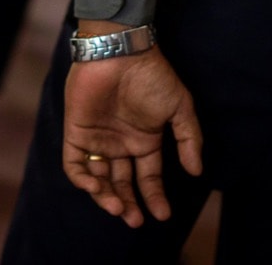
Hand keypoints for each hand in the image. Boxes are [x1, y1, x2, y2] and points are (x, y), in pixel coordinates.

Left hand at [62, 48, 201, 226]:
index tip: (163, 214)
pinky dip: (83, 180)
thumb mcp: (180, 107)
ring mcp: (97, 139)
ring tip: (118, 208)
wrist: (121, 51)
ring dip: (107, 197)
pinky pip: (74, 164)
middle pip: (122, 183)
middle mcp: (120, 144)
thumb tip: (196, 172)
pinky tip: (97, 188)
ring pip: (99, 179)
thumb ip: (189, 139)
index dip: (155, 197)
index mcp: (144, 140)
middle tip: (135, 220)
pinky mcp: (77, 132)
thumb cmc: (152, 76)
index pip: (148, 177)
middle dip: (128, 204)